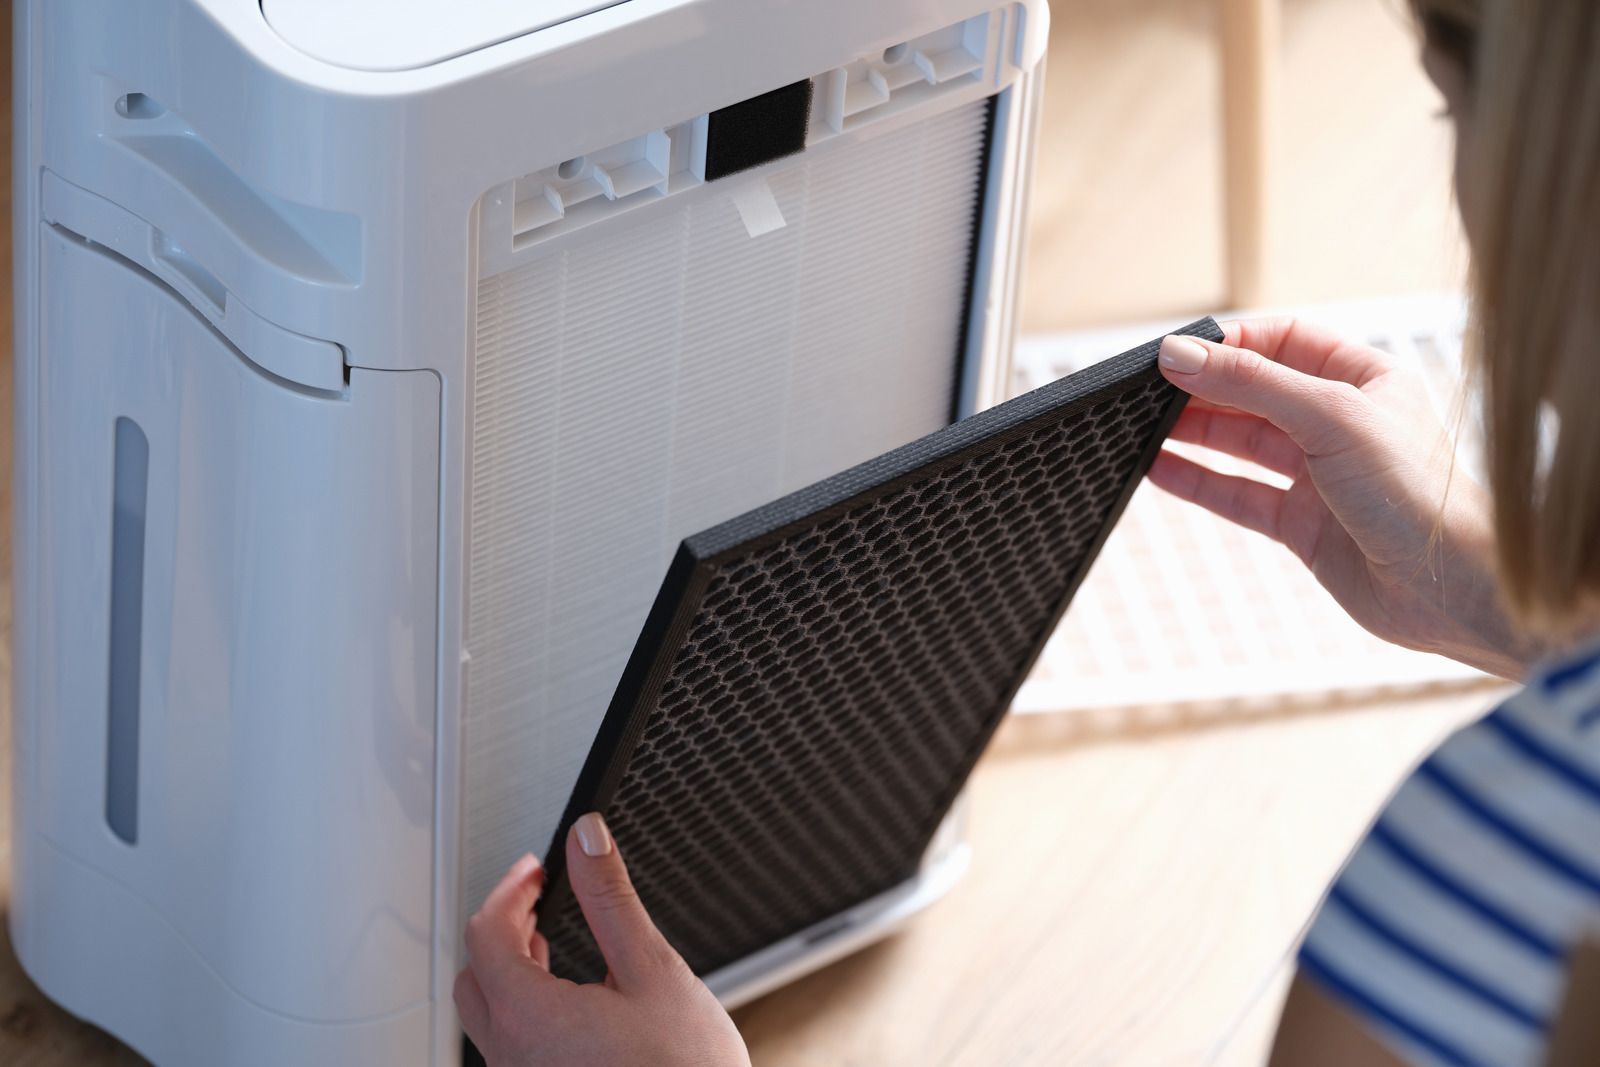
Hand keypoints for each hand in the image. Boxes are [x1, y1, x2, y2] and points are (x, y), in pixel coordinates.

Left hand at [454, 812, 750, 1066]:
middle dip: (501, 927)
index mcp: (531, 1019)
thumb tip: (587, 840)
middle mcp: (514, 1057)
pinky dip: (522, 1005)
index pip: (486, 934)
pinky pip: (511, 1044)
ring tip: (545, 939)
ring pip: (488, 1014)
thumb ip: (611, 900)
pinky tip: (563, 997)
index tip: (536, 870)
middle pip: (474, 976)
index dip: (510, 890)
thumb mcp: (654, 971)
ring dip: (508, 968)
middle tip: (535, 897)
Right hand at [1148, 318, 1542, 679]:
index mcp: (1365, 380)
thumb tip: (1180, 355)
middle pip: (1254, 393)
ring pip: (1240, 444)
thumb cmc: (1421, 494)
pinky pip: (1237, 494)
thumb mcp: (1331, 418)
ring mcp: (1319, 476)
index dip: (1233, 343)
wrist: (1453, 590)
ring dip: (1191, 434)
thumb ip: (1251, 384)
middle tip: (1146, 390)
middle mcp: (1341, 424)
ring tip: (1138, 427)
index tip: (1181, 351)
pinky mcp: (1302, 525)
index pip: (1285, 341)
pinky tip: (1157, 470)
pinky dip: (1196, 482)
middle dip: (1202, 389)